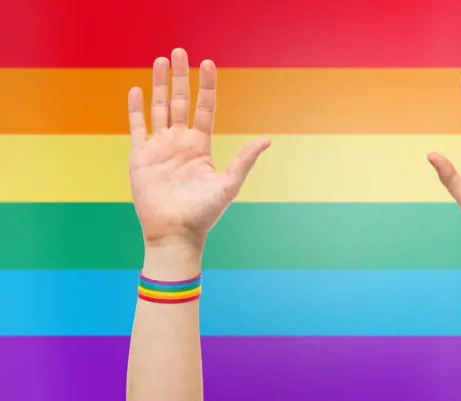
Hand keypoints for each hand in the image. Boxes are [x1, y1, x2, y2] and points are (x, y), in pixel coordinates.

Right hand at [127, 48, 269, 247]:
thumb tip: (267, 139)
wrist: (176, 233)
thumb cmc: (204, 213)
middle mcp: (180, 142)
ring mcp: (160, 148)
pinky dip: (136, 109)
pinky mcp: (140, 157)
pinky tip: (137, 90)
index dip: (206, 86)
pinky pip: (138, 127)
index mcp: (200, 146)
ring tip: (160, 61)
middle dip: (179, 77)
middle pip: (179, 101)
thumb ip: (244, 160)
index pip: (204, 108)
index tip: (208, 64)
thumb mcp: (228, 184)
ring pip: (158, 108)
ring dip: (158, 85)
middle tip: (179, 51)